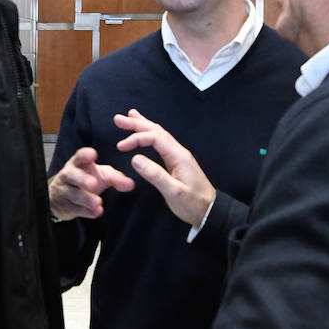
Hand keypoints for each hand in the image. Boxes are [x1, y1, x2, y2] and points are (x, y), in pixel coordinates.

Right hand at [47, 146, 133, 220]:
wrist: (64, 198)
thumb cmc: (86, 180)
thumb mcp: (101, 176)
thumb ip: (116, 178)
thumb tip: (131, 184)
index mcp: (77, 164)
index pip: (79, 156)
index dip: (85, 155)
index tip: (93, 155)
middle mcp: (68, 175)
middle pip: (72, 175)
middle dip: (82, 179)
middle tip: (94, 184)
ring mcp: (64, 191)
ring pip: (73, 194)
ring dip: (86, 199)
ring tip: (98, 202)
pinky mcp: (65, 206)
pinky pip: (75, 209)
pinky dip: (86, 212)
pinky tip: (96, 212)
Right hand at [114, 108, 215, 227]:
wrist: (210, 211)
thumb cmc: (193, 204)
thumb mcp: (173, 192)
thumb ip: (155, 175)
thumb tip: (135, 159)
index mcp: (178, 156)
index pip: (154, 138)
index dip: (136, 138)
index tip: (121, 147)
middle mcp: (178, 152)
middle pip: (157, 131)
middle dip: (137, 123)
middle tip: (119, 119)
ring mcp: (178, 156)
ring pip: (159, 135)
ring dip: (143, 126)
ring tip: (129, 117)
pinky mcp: (176, 162)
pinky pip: (161, 142)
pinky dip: (150, 134)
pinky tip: (145, 134)